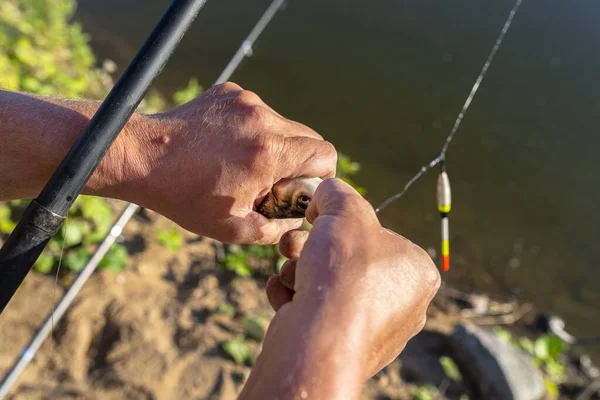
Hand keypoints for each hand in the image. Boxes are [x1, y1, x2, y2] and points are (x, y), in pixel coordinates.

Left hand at [101, 82, 336, 243]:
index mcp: (268, 153)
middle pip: (309, 137)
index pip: (326, 154)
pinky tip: (226, 147)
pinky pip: (258, 112)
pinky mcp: (230, 91)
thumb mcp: (232, 227)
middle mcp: (262, 120)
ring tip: (244, 165)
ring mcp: (245, 101)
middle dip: (300, 162)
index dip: (322, 175)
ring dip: (275, 145)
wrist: (140, 157)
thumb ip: (276, 230)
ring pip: (284, 124)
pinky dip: (253, 130)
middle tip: (273, 182)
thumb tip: (295, 221)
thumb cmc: (183, 196)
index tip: (301, 188)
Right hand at [240, 179, 439, 398]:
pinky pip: (316, 314)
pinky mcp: (340, 351)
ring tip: (288, 267)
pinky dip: (295, 298)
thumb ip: (337, 192)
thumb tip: (326, 193)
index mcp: (416, 271)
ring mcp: (371, 333)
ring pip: (329, 287)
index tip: (317, 218)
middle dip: (313, 247)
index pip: (378, 235)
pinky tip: (282, 289)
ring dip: (301, 270)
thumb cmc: (343, 271)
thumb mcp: (345, 209)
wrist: (318, 340)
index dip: (342, 222)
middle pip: (349, 261)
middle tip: (292, 241)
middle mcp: (401, 306)